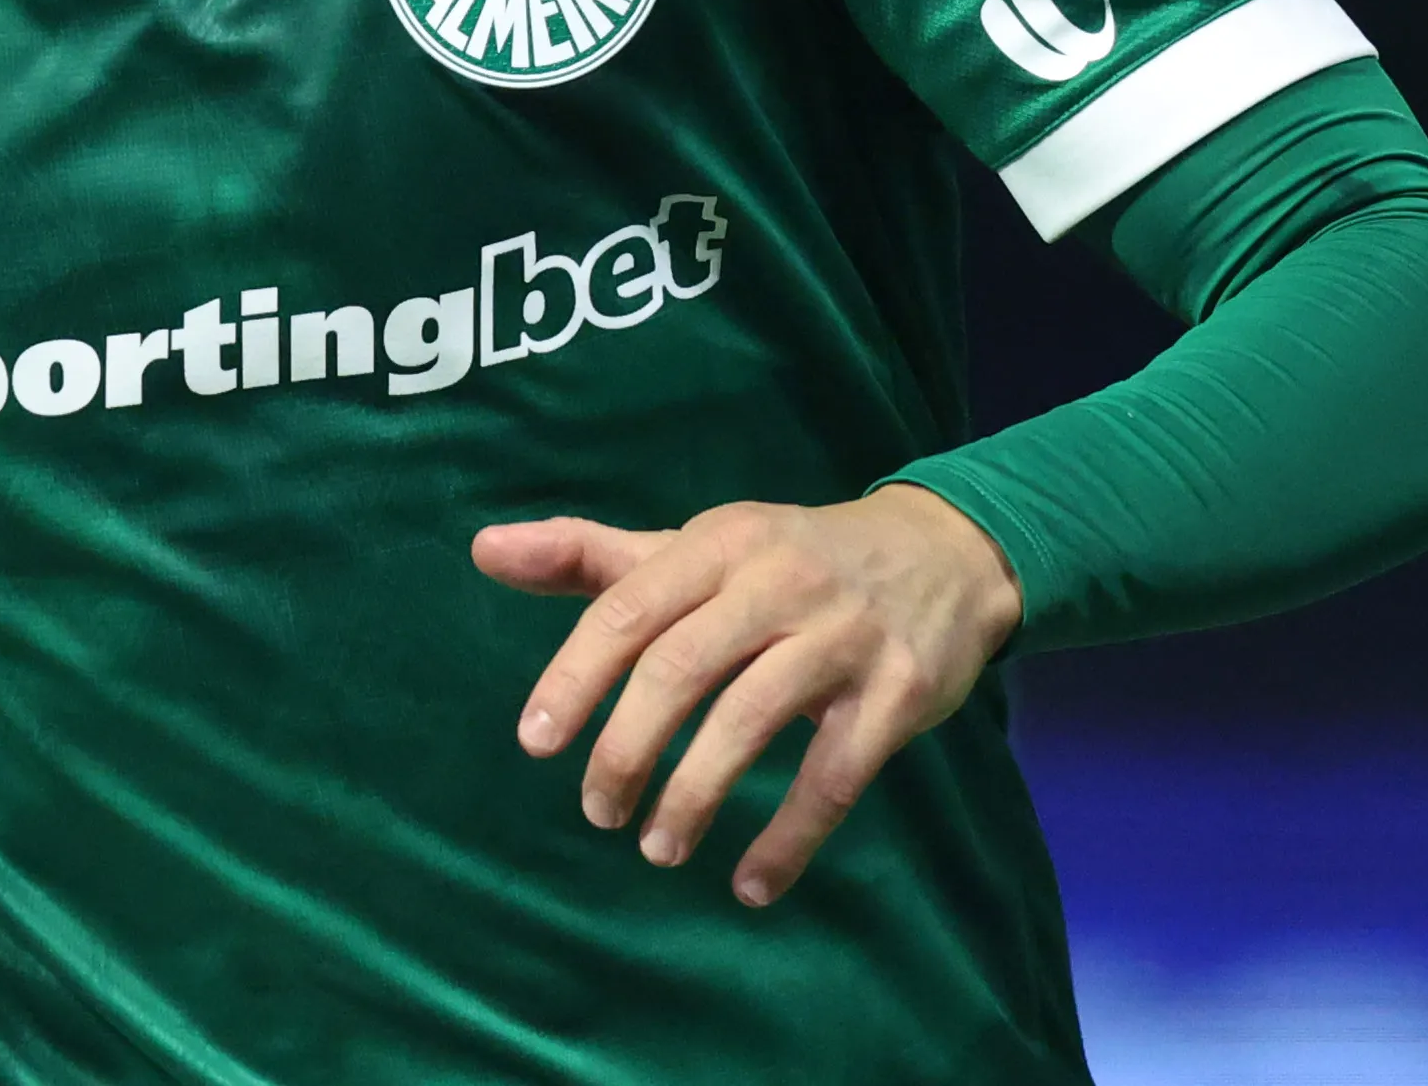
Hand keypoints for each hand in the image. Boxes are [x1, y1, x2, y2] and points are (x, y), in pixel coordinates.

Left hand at [476, 484, 1021, 907]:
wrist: (945, 554)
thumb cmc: (790, 560)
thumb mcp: (697, 547)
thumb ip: (590, 557)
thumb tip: (482, 549)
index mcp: (719, 543)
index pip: (630, 608)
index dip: (577, 676)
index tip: (536, 742)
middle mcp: (778, 581)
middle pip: (682, 666)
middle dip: (627, 747)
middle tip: (597, 812)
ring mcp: (842, 636)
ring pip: (751, 719)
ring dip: (694, 794)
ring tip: (657, 849)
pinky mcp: (899, 693)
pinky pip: (835, 775)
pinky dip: (790, 836)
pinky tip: (751, 883)